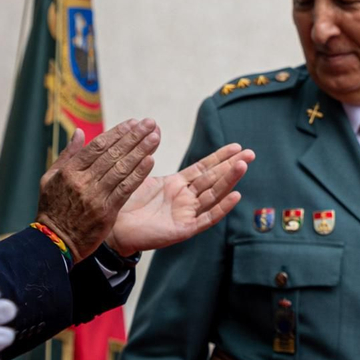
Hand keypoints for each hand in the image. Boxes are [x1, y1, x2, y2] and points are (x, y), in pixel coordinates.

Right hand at [35, 119, 160, 261]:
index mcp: (69, 172)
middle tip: (150, 123)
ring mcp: (95, 197)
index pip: (97, 146)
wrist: (53, 242)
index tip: (132, 122)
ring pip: (122, 168)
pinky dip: (139, 174)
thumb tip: (79, 131)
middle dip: (134, 136)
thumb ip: (67, 155)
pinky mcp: (106, 212)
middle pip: (113, 154)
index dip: (117, 133)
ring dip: (141, 151)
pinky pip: (125, 189)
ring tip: (155, 137)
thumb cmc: (52, 208)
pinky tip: (150, 160)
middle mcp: (82, 182)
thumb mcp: (49, 179)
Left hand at [107, 143, 254, 256]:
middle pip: (214, 179)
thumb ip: (148, 155)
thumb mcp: (138, 174)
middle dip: (232, 165)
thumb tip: (154, 130)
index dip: (220, 157)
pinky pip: (206, 218)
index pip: (204, 168)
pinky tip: (235, 195)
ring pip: (214, 195)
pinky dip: (222, 208)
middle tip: (251, 153)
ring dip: (229, 180)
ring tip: (243, 165)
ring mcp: (186, 214)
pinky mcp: (183, 229)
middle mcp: (185, 198)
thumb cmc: (121, 203)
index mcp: (176, 185)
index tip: (237, 146)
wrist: (109, 229)